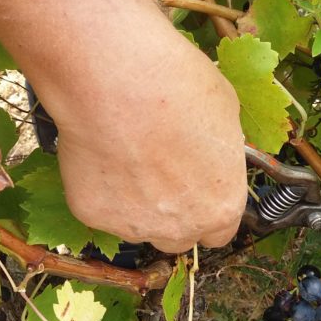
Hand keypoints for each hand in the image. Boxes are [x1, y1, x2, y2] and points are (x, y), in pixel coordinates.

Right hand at [50, 41, 247, 253]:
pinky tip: (102, 152)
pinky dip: (101, 188)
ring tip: (128, 157)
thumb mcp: (226, 115)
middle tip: (159, 173)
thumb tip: (211, 150)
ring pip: (138, 226)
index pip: (219, 233)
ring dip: (136, 203)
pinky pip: (101, 208)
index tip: (196, 191)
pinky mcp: (94, 215)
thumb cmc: (178, 88)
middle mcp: (182, 228)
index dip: (207, 210)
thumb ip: (220, 151)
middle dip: (172, 214)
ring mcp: (135, 226)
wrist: (118, 83)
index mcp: (221, 207)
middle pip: (178, 237)